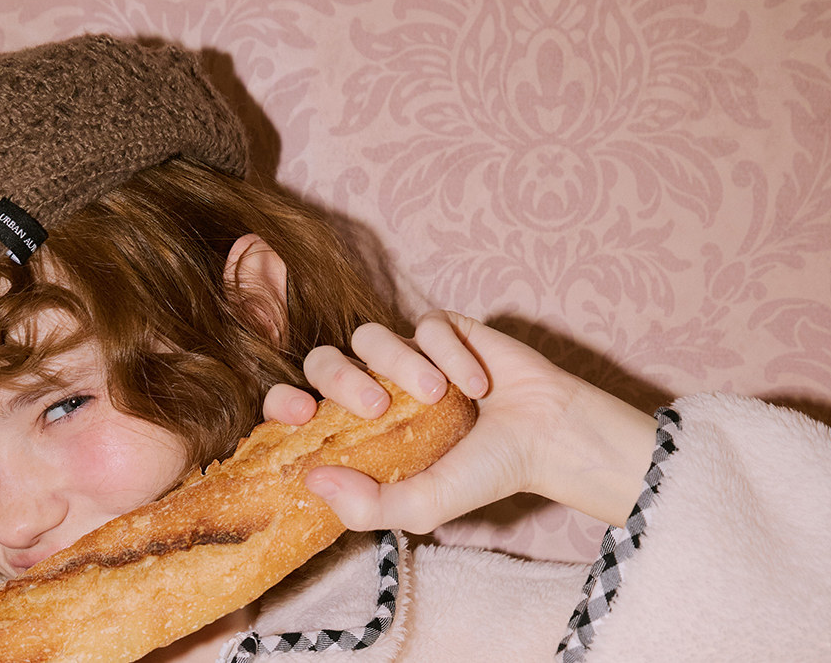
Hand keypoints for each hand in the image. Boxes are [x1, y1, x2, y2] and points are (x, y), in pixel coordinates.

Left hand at [263, 311, 656, 531]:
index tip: (300, 414)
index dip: (284, 402)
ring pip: (371, 336)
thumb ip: (369, 505)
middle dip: (340, 378)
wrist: (546, 438)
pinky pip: (428, 325)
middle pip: (324, 360)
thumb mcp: (424, 504)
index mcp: (355, 428)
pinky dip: (451, 354)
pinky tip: (479, 384)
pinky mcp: (443, 329)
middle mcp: (373, 387)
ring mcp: (406, 355)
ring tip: (438, 396)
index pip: (299, 406)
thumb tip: (313, 481)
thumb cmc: (483, 472)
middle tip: (375, 407)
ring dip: (401, 364)